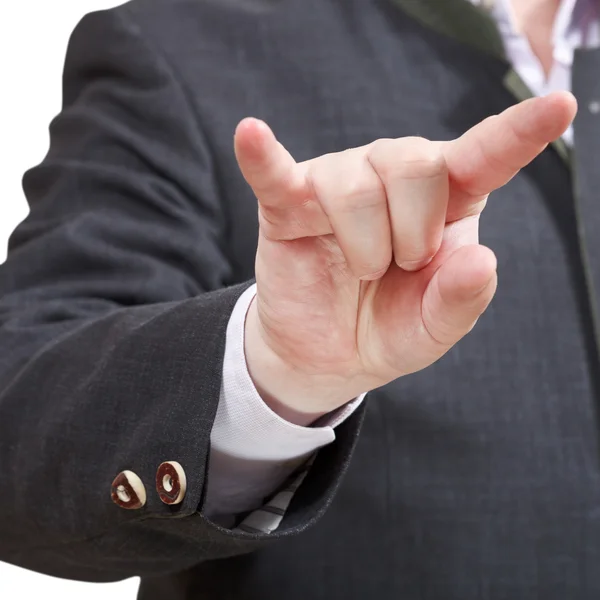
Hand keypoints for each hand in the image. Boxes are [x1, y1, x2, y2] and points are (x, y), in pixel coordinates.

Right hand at [234, 92, 576, 424]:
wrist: (325, 354)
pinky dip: (263, 157)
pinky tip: (251, 135)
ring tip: (362, 269)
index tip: (559, 107)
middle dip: (412, 231)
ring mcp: (337, 184)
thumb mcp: (433, 330)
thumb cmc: (384, 330)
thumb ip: (461, 301)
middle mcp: (392, 177)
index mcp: (443, 203)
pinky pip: (274, 174)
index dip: (520, 133)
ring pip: (355, 183)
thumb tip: (480, 259)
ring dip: (365, 242)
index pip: (483, 157)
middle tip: (399, 267)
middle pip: (415, 163)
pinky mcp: (287, 204)